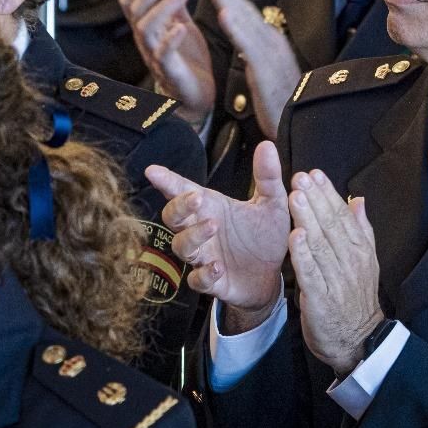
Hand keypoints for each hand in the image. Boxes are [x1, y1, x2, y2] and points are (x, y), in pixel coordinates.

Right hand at [120, 0, 216, 121]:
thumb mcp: (181, 20)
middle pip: (135, 10)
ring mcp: (155, 56)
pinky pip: (163, 55)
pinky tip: (181, 26)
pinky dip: (170, 39)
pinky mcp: (170, 72)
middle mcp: (146, 40)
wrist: (195, 96)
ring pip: (145, 29)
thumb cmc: (185, 58)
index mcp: (147, 26)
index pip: (130, 0)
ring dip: (162, 8)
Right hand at [146, 141, 291, 330]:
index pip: (183, 190)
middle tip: (196, 198)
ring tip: (213, 225)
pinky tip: (218, 266)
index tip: (153, 170)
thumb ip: (267, 177)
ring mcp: (205, 256)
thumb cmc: (265, 235)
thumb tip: (266, 145)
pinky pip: (198, 280)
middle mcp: (202, 230)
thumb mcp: (273, 203)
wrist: (275, 275)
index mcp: (213, 207)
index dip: (167, 181)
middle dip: (179, 207)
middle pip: (173, 217)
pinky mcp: (213, 282)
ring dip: (193, 235)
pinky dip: (204, 274)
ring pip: (182, 246)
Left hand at [207, 0, 301, 140]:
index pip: (247, 14)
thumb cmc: (287, 104)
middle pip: (246, 10)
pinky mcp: (266, 70)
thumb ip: (257, 56)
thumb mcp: (269, 73)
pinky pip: (248, 46)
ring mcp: (270, 54)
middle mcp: (272, 43)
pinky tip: (224, 15)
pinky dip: (236, 29)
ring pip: (246, 22)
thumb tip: (244, 43)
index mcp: (271, 43)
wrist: (305, 125)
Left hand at [288, 169, 383, 377]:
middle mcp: (350, 262)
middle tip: (300, 177)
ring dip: (308, 219)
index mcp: (360, 251)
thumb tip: (358, 200)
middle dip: (315, 200)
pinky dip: (303, 255)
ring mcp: (336, 280)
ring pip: (320, 245)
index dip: (328, 194)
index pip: (343, 216)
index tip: (315, 174)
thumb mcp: (366, 262)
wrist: (358, 341)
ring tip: (295, 197)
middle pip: (331, 226)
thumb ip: (362, 230)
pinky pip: (311, 273)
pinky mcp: (322, 299)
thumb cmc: (356, 299)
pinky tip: (294, 237)